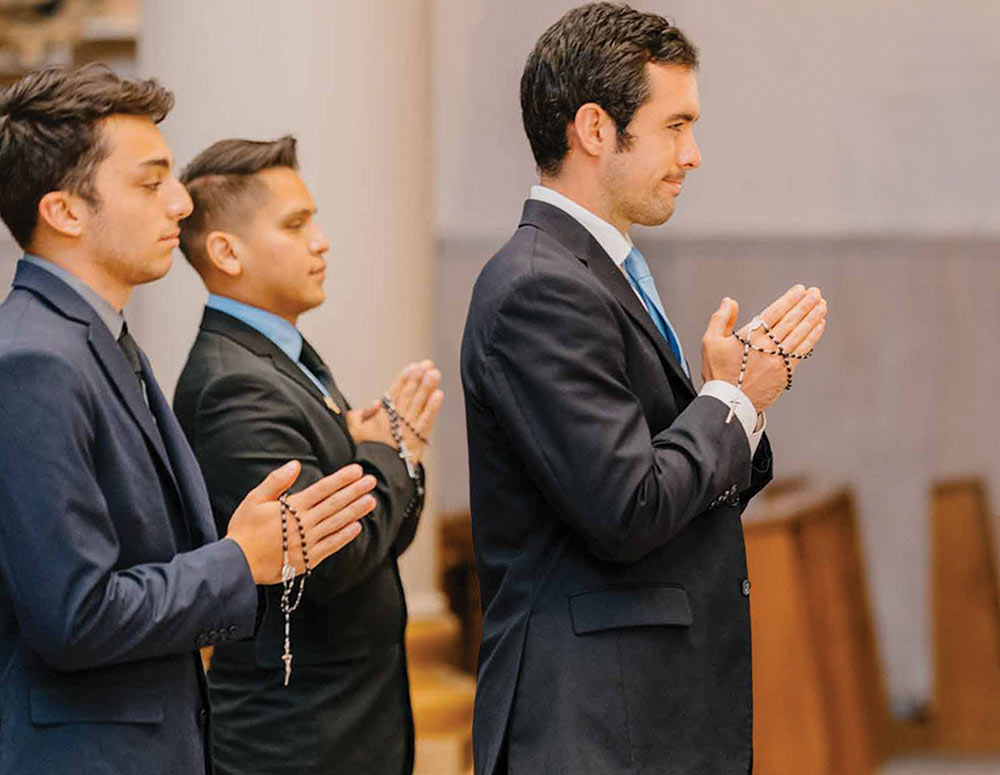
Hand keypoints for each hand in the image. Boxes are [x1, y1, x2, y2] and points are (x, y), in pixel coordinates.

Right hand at [226, 460, 376, 583]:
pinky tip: (356, 527)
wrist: (238, 564)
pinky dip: (344, 536)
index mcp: (291, 507)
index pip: (323, 489)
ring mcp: (307, 542)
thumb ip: (276, 481)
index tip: (357, 470)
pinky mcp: (307, 559)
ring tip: (371, 501)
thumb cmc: (244, 530)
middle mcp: (303, 523)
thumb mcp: (254, 499)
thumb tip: (295, 464)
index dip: (341, 479)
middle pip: (334, 504)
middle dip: (354, 491)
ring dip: (355, 511)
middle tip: (371, 481)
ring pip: (336, 523)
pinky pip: (331, 546)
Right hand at [348, 360, 444, 464]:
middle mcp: (395, 420)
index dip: (404, 378)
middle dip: (418, 378)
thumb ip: (359, 416)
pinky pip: (426, 420)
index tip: (413, 367)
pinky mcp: (417, 439)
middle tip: (427, 365)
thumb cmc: (364, 453)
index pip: (394, 392)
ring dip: (427, 388)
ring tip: (434, 374)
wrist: (375, 474)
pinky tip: (439, 395)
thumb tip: (374, 402)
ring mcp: (407, 429)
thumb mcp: (353, 432)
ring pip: (418, 404)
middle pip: (408, 395)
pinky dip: (433, 407)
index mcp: (381, 416)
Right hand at [701, 284, 827, 412]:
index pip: (774, 313)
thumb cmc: (718, 373)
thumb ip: (720, 319)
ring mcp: (777, 359)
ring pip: (800, 334)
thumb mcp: (710, 343)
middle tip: (816, 293)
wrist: (728, 402)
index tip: (800, 290)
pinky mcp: (784, 372)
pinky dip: (812, 337)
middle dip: (805, 305)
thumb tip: (730, 301)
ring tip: (822, 305)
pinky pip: (802, 350)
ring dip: (812, 318)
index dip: (789, 300)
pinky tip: (818, 327)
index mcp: (749, 337)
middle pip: (791, 321)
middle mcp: (766, 346)